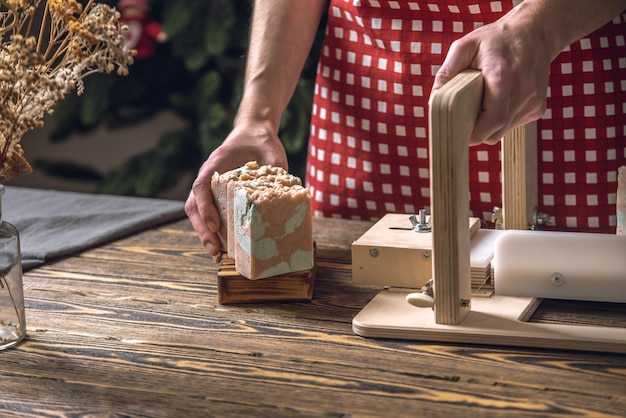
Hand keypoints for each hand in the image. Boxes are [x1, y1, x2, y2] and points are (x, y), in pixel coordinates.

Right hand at [185, 121, 287, 261]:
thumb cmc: (262, 143)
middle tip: (216, 250)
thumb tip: (294, 195)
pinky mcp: (218, 197)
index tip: (216, 226)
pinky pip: (210, 215)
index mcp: (216, 164)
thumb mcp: (272, 154)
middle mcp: (208, 177)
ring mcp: (210, 188)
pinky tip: (225, 248)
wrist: (254, 134)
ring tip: (218, 255)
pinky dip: (214, 232)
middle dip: (203, 231)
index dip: (206, 208)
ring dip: (205, 236)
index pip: (201, 186)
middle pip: (194, 206)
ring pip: (198, 214)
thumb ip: (278, 171)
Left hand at [431, 7, 550, 144]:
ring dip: (489, 125)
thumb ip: (447, 71)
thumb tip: (434, 98)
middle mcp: (523, 91)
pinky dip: (501, 120)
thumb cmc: (496, 40)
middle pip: (496, 131)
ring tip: (482, 104)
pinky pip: (513, 124)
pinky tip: (497, 102)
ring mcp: (533, 101)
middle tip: (464, 120)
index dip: (475, 134)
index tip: (460, 133)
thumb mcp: (465, 46)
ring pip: (504, 130)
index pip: (493, 121)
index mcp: (503, 76)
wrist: (535, 32)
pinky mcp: (538, 108)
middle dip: (477, 131)